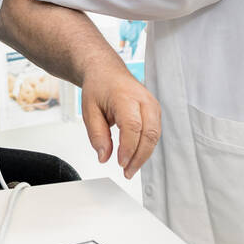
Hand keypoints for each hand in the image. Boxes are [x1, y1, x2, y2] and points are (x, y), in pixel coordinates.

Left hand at [80, 63, 160, 178]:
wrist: (106, 72)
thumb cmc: (99, 87)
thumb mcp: (88, 111)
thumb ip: (97, 135)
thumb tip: (104, 156)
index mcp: (125, 96)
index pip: (133, 126)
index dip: (129, 148)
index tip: (121, 163)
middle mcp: (143, 99)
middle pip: (150, 133)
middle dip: (139, 156)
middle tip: (127, 171)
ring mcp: (152, 104)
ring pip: (155, 135)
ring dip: (144, 154)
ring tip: (130, 168)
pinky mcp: (155, 110)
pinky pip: (155, 132)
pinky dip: (146, 147)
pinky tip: (135, 156)